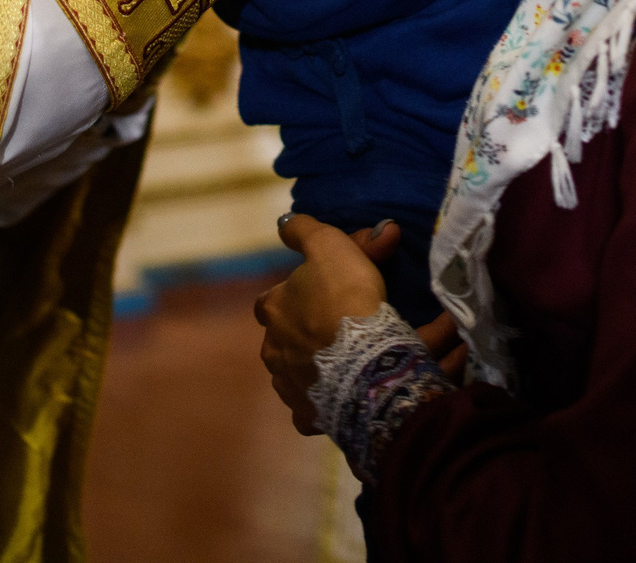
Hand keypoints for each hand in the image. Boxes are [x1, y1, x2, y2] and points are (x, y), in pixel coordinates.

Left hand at [255, 215, 397, 433]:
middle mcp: (272, 348)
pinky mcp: (308, 414)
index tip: (318, 293)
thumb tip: (284, 222)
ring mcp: (288, 384)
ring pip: (296, 371)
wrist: (364, 360)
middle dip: (304, 333)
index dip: (293, 295)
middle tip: (339, 328)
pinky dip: (325, 400)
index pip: (271, 300)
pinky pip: (312, 408)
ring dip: (315, 365)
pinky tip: (344, 393)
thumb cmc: (345, 297)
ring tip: (347, 361)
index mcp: (272, 309)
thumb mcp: (329, 246)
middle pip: (283, 338)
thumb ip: (305, 231)